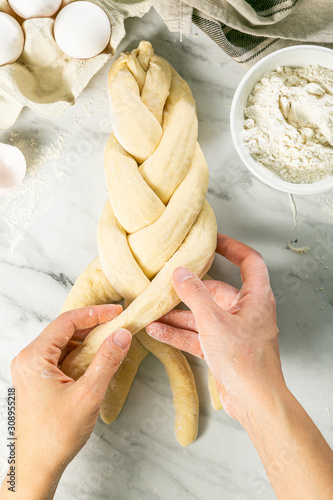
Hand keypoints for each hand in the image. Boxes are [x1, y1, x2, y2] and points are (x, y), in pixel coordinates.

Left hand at [2, 305, 131, 499]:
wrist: (37, 467)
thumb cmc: (55, 436)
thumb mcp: (88, 395)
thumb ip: (107, 361)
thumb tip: (122, 334)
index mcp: (34, 357)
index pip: (66, 321)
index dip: (95, 313)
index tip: (117, 311)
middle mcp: (30, 359)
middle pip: (65, 331)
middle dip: (94, 326)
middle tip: (119, 324)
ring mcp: (33, 370)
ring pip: (65, 344)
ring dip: (89, 341)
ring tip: (113, 340)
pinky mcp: (39, 380)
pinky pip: (63, 358)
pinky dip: (82, 355)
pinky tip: (99, 359)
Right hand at [147, 234, 284, 422]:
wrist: (254, 402)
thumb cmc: (244, 360)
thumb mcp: (214, 322)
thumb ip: (194, 295)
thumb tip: (180, 272)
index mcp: (255, 298)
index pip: (249, 262)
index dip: (232, 247)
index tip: (211, 239)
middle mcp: (245, 311)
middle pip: (215, 291)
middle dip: (189, 290)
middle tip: (166, 281)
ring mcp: (232, 331)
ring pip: (202, 315)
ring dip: (178, 314)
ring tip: (153, 308)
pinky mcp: (222, 349)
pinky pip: (198, 335)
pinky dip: (179, 333)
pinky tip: (156, 330)